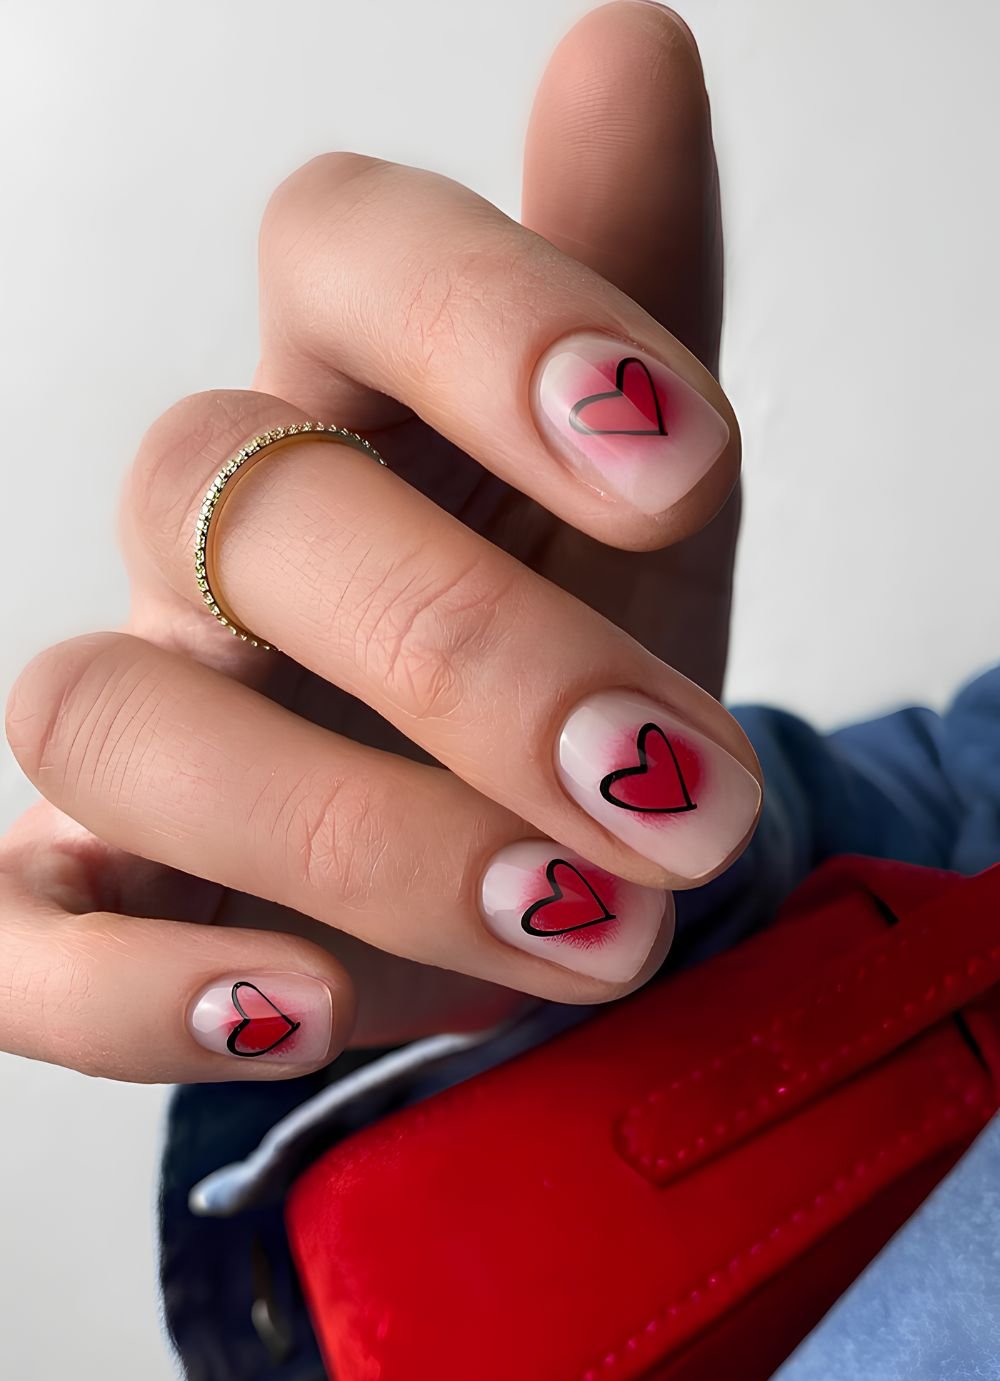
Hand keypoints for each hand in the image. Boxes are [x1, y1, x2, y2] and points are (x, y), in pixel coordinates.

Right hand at [2, 2, 758, 1080]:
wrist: (553, 857)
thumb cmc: (592, 654)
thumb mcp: (649, 498)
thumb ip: (638, 296)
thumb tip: (632, 45)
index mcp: (350, 401)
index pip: (336, 244)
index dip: (491, 321)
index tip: (672, 459)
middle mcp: (214, 545)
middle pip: (236, 502)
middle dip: (474, 656)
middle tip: (669, 791)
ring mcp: (143, 720)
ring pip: (111, 720)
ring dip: (350, 835)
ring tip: (573, 923)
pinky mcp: (89, 901)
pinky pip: (18, 941)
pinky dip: (138, 990)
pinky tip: (294, 1010)